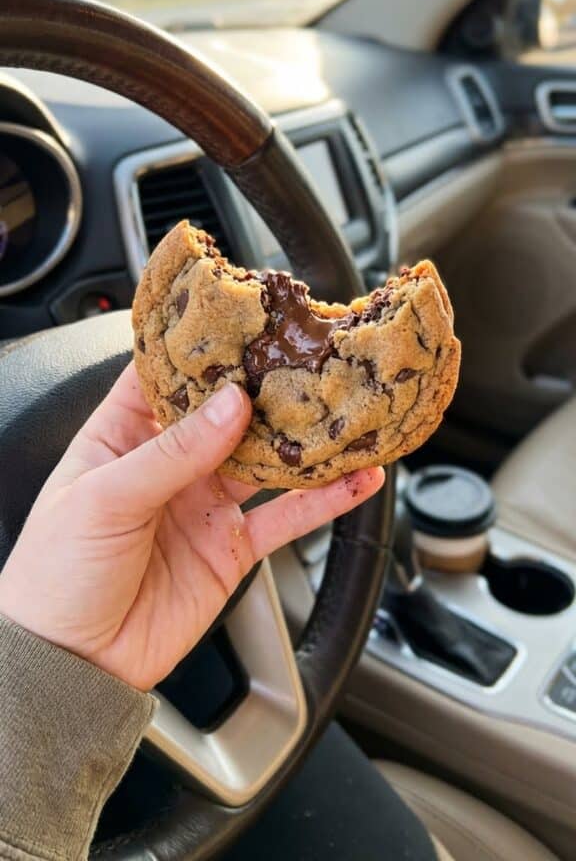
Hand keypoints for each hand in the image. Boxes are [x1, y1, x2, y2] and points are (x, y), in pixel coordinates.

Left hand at [0, 363, 383, 689]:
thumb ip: (174, 452)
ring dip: (304, 440)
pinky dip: (324, 501)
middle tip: (310, 358)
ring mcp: (204, 504)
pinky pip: (286, 518)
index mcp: (123, 435)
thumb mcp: (105, 498)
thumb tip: (231, 404)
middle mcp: (169, 463)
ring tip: (345, 413)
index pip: (166, 374)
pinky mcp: (232, 547)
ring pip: (265, 460)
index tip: (243, 318)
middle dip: (266, 387)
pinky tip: (355, 480)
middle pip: (227, 412)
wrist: (71, 664)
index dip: (203, 347)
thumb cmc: (55, 574)